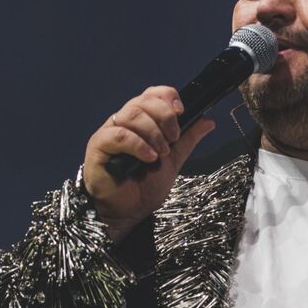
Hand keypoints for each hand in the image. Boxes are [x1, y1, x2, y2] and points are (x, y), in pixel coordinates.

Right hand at [81, 86, 215, 240]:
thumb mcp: (173, 161)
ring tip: (161, 153)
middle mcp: (123, 122)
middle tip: (174, 138)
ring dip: (153, 132)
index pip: (152, 94)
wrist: (128, 212)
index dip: (167, 97)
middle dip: (164, 117)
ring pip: (131, 115)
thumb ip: (187, 140)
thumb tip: (208, 121)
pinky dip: (138, 144)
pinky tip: (149, 157)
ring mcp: (109, 132)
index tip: (181, 111)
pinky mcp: (99, 147)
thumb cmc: (144, 187)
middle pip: (143, 101)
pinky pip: (118, 135)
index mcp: (141, 121)